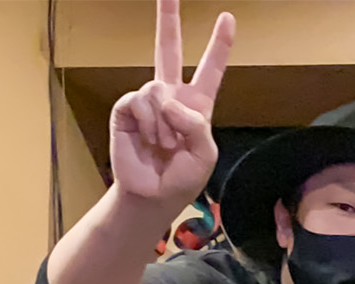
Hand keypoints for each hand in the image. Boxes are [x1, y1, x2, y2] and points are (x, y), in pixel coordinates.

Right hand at [109, 0, 233, 206]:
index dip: (219, 45)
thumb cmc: (183, 177)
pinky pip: (140, 101)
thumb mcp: (205, 152)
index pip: (210, 69)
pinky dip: (149, 123)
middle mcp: (171, 96)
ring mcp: (147, 100)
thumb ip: (196, 123)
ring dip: (165, 124)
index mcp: (197, 105)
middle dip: (168, 18)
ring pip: (158, 88)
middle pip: (168, 49)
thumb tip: (169, 100)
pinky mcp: (126, 108)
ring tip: (164, 145)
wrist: (153, 195)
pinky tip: (148, 140)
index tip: (228, 18)